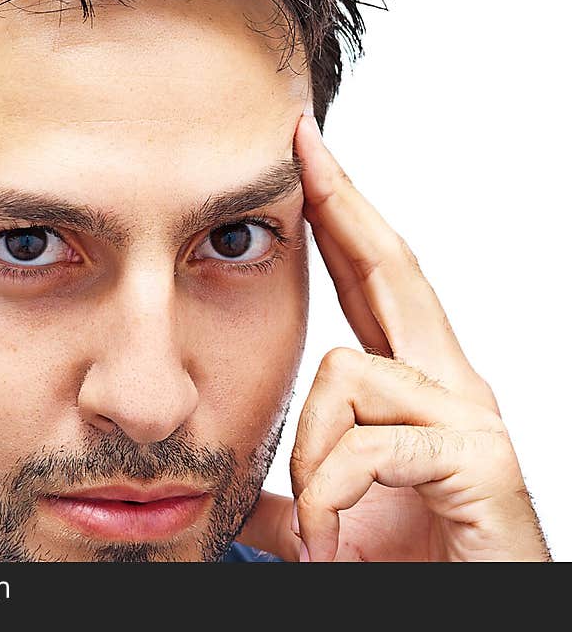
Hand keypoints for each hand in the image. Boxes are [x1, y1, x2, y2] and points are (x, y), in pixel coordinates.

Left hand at [237, 113, 550, 561]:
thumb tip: (249, 489)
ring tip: (318, 522)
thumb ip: (298, 487)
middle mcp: (447, 386)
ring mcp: (467, 418)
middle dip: (345, 202)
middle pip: (393, 269)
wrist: (466, 617)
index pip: (371, 284)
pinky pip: (368, 439)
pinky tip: (333, 535)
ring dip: (309, 453)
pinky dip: (332, 490)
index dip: (340, 221)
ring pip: (346, 372)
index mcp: (410, 388)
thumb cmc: (412, 564)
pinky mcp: (477, 459)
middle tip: (304, 143)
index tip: (303, 163)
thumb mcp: (334, 513)